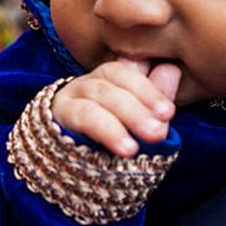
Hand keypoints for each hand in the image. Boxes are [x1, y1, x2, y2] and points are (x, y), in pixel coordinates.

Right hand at [51, 61, 181, 157]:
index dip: (146, 90)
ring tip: (135, 148)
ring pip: (91, 105)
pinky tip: (123, 149)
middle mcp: (83, 85)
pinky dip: (104, 133)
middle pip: (107, 88)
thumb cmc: (109, 130)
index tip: (167, 112)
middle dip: (136, 110)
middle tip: (158, 131)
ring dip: (117, 125)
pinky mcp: (53, 124)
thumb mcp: (136, 114)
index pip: (123, 73)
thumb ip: (153, 96)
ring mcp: (66, 103)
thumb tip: (172, 69)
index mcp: (105, 78)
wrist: (65, 156)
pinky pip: (78, 123)